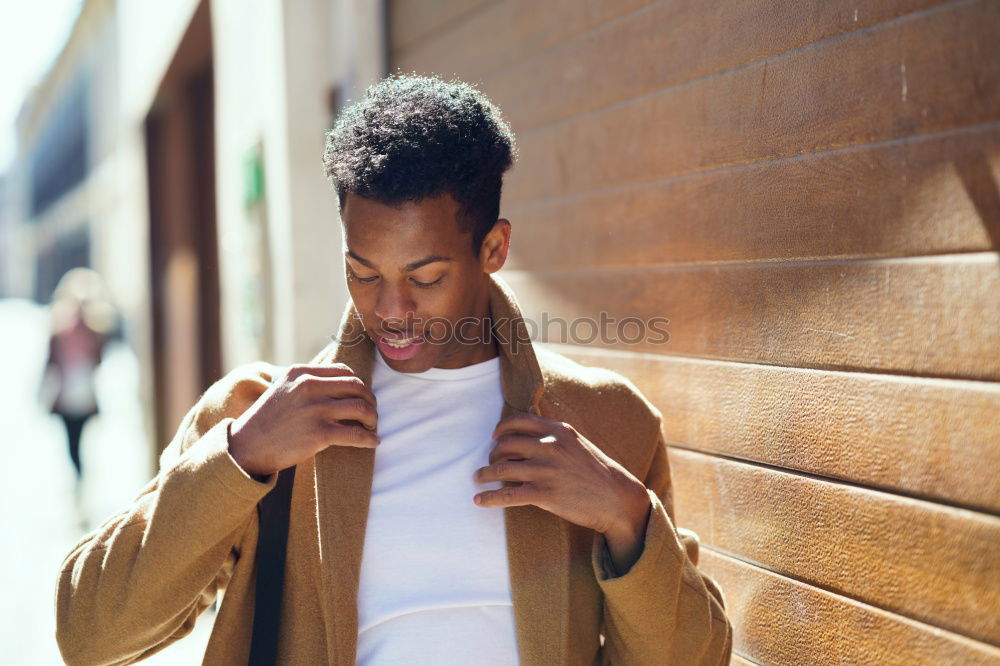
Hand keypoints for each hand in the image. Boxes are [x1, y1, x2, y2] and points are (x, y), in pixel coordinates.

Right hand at [228, 363, 378, 477]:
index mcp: (301, 373)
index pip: (343, 370)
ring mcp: (315, 409)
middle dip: (369, 400)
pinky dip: (369, 438)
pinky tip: (374, 442)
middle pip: (357, 387)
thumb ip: (307, 385)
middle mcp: (309, 386)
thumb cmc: (267, 422)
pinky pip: (356, 434)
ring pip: (361, 408)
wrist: (246, 447)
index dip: (357, 384)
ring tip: (372, 427)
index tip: (361, 396)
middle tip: (371, 413)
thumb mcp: (284, 391)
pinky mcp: (319, 433)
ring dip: (372, 418)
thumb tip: (342, 388)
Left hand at [472, 412, 650, 540]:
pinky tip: (479, 500)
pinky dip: (489, 497)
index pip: (518, 421)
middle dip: (493, 454)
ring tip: (478, 478)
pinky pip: (507, 495)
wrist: (616, 498)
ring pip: (502, 468)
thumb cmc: (596, 471)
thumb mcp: (577, 443)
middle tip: (489, 462)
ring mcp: (546, 470)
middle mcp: (550, 446)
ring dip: (485, 473)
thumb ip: (554, 436)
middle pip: (506, 444)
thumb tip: (526, 436)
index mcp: (558, 430)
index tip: (494, 437)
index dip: (501, 429)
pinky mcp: (545, 494)